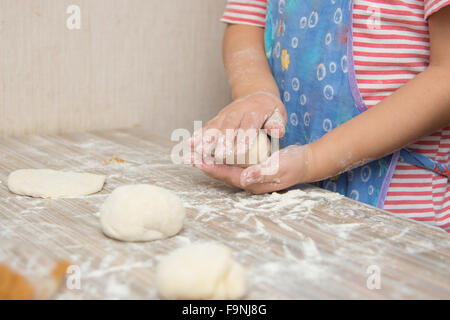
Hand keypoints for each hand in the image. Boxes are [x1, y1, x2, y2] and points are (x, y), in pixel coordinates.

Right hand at [189, 91, 286, 162]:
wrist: (257, 94)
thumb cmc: (270, 110)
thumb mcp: (278, 113)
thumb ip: (277, 123)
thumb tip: (277, 131)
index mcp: (254, 112)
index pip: (248, 126)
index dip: (243, 139)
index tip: (237, 152)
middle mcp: (238, 112)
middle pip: (228, 127)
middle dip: (221, 142)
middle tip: (216, 156)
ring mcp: (226, 114)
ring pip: (215, 127)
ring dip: (206, 139)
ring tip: (198, 151)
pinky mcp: (218, 118)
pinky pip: (207, 126)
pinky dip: (199, 135)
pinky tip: (190, 144)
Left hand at [193, 145, 312, 193]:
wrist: (306, 163)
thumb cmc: (294, 165)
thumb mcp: (280, 167)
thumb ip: (263, 173)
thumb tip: (244, 179)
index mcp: (252, 182)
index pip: (225, 175)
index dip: (210, 167)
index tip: (195, 159)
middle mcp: (247, 181)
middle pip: (221, 173)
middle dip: (204, 164)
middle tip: (187, 156)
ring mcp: (249, 175)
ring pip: (224, 168)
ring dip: (210, 161)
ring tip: (195, 153)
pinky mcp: (251, 168)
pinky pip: (231, 164)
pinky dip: (220, 157)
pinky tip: (214, 151)